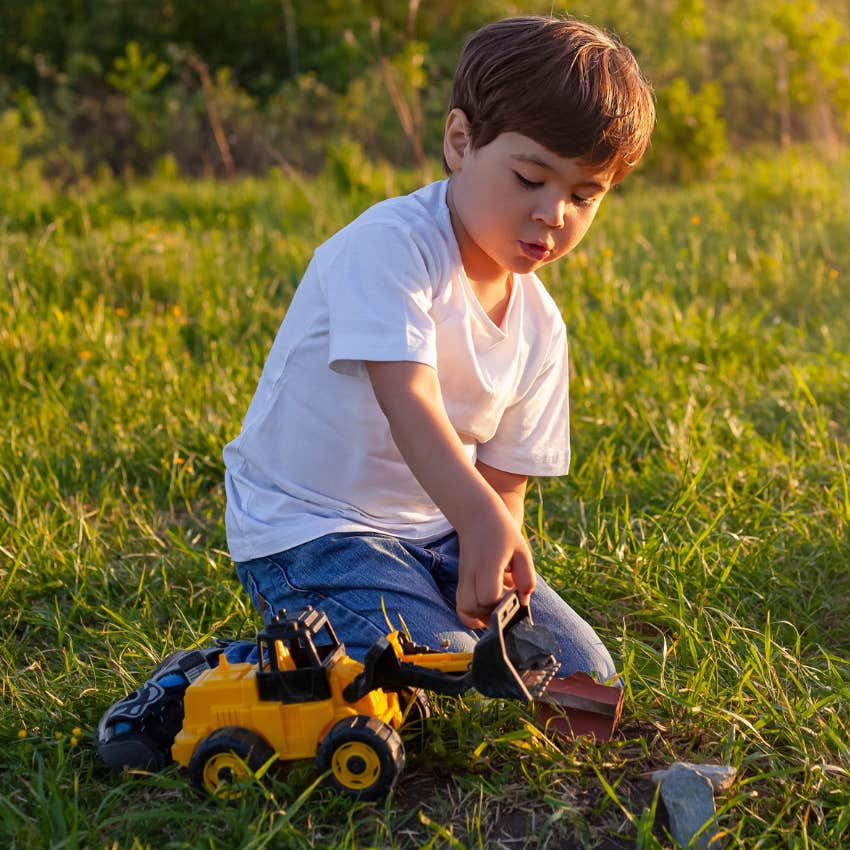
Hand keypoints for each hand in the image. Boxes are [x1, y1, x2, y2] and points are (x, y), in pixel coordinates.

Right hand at [455, 499, 535, 628]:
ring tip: (496, 612)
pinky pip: (461, 604)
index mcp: (488, 564)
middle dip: (490, 615)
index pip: (489, 596)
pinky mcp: (462, 580)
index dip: (503, 604)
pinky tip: (487, 609)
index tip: (514, 597)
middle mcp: (471, 573)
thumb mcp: (522, 551)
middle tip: (505, 608)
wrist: (477, 515)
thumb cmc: (502, 532)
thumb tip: (523, 602)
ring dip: (480, 617)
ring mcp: (464, 577)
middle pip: (472, 607)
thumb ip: (527, 578)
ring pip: (464, 609)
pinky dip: (471, 613)